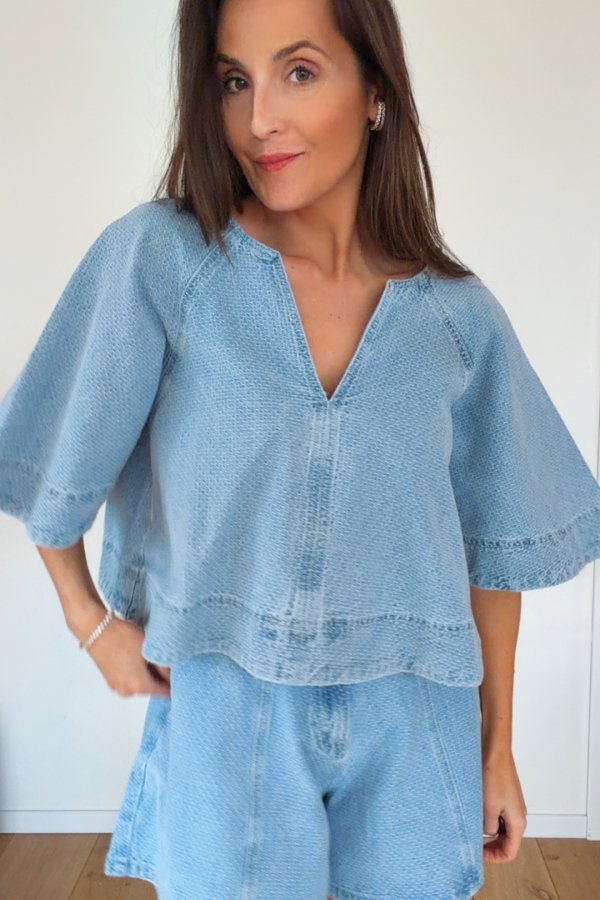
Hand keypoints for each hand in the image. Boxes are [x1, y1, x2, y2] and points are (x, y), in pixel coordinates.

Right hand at [67, 597, 170, 698]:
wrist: (94, 628)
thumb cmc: (121, 636)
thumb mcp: (150, 648)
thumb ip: (164, 666)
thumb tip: (172, 674)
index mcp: (139, 686)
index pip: (165, 692)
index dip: (175, 683)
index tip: (181, 674)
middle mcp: (127, 692)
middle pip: (152, 688)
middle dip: (160, 677)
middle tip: (165, 659)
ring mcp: (116, 687)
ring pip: (140, 683)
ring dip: (147, 673)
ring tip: (149, 655)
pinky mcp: (110, 679)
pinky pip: (129, 679)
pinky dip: (136, 672)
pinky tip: (136, 656)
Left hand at [481, 748, 526, 862]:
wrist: (495, 751)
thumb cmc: (494, 777)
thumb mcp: (488, 808)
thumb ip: (488, 827)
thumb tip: (486, 834)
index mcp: (518, 822)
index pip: (510, 852)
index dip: (494, 858)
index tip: (479, 855)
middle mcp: (518, 816)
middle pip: (506, 841)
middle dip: (491, 846)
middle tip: (473, 845)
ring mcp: (512, 805)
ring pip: (501, 828)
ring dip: (488, 832)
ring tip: (472, 829)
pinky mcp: (505, 796)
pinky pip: (498, 815)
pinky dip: (488, 819)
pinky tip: (475, 814)